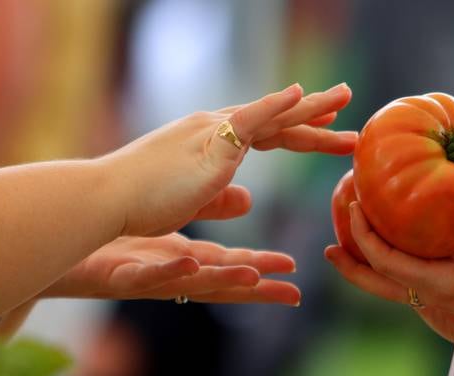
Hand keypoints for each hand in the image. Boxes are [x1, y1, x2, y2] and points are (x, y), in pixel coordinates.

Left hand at [43, 233, 300, 305]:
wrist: (61, 238)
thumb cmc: (113, 235)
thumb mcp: (172, 221)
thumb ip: (211, 208)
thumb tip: (248, 200)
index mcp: (184, 260)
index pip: (232, 267)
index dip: (264, 268)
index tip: (296, 272)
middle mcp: (170, 275)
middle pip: (221, 284)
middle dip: (257, 289)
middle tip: (291, 294)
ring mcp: (146, 277)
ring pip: (190, 284)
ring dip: (223, 281)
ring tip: (254, 278)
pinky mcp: (119, 276)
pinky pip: (147, 275)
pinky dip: (170, 271)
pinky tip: (189, 262)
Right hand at [106, 83, 356, 236]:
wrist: (106, 199)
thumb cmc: (141, 203)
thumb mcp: (193, 200)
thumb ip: (221, 197)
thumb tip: (248, 198)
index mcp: (210, 142)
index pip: (262, 130)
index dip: (295, 126)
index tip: (324, 121)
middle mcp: (212, 129)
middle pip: (274, 118)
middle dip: (313, 110)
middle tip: (346, 99)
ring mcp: (211, 134)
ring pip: (270, 116)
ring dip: (309, 107)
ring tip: (344, 100)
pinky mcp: (207, 147)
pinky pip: (247, 121)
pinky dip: (274, 105)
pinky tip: (299, 95)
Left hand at [326, 145, 453, 343]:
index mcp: (439, 284)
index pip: (385, 260)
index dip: (364, 234)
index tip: (355, 204)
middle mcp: (431, 291)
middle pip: (375, 273)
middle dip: (352, 246)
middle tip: (341, 209)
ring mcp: (437, 292)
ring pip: (388, 276)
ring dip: (365, 254)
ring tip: (344, 232)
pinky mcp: (447, 287)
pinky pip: (406, 270)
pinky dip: (390, 253)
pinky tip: (391, 231)